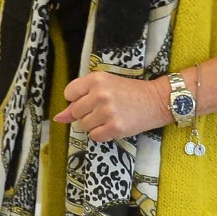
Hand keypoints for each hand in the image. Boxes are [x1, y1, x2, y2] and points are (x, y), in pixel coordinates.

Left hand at [53, 72, 170, 142]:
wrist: (158, 100)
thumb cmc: (131, 92)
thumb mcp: (106, 86)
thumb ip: (80, 99)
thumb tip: (58, 117)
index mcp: (96, 79)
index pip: (69, 93)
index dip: (78, 99)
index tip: (92, 99)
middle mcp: (100, 94)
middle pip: (75, 112)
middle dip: (87, 113)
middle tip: (105, 109)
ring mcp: (107, 112)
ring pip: (84, 126)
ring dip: (95, 124)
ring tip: (112, 116)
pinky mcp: (115, 128)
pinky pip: (95, 136)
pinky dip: (103, 134)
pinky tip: (115, 125)